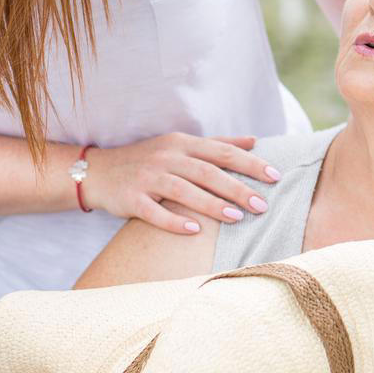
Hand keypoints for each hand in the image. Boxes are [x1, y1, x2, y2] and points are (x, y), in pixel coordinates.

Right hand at [81, 133, 281, 233]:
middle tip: (262, 204)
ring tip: (236, 217)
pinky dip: (174, 221)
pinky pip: (154, 212)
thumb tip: (254, 141)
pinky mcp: (131, 198)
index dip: (250, 163)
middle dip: (237, 188)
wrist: (98, 171)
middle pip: (208, 172)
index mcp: (182, 143)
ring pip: (184, 190)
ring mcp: (147, 177)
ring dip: (211, 204)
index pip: (222, 152)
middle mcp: (167, 157)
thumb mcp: (181, 145)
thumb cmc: (148, 159)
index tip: (275, 176)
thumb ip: (217, 144)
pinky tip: (194, 231)